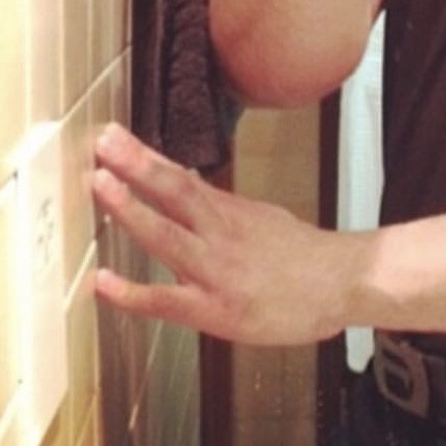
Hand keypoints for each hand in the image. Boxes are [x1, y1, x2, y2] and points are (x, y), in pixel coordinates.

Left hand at [91, 124, 359, 344]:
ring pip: (167, 236)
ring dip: (132, 209)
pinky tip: (103, 283)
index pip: (181, 178)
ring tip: (101, 185)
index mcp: (230, 212)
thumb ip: (222, 210)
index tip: (114, 136)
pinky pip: (167, 300)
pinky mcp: (217, 309)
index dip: (145, 157)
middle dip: (136, 165)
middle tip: (104, 141)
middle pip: (175, 192)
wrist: (344, 283)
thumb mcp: (264, 219)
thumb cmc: (306, 257)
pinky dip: (133, 292)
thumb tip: (187, 189)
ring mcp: (217, 270)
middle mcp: (221, 234)